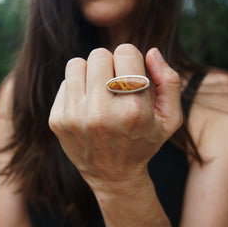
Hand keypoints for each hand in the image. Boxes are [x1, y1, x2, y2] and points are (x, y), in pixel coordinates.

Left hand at [49, 44, 181, 193]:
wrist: (113, 175)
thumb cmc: (144, 142)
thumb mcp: (170, 118)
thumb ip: (169, 82)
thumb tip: (152, 51)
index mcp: (134, 110)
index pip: (125, 51)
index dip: (131, 60)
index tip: (131, 76)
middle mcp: (102, 113)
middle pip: (99, 54)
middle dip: (110, 65)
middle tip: (116, 85)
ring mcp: (75, 117)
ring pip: (78, 64)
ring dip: (91, 73)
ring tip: (100, 92)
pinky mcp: (57, 120)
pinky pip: (65, 82)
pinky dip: (78, 88)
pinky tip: (88, 106)